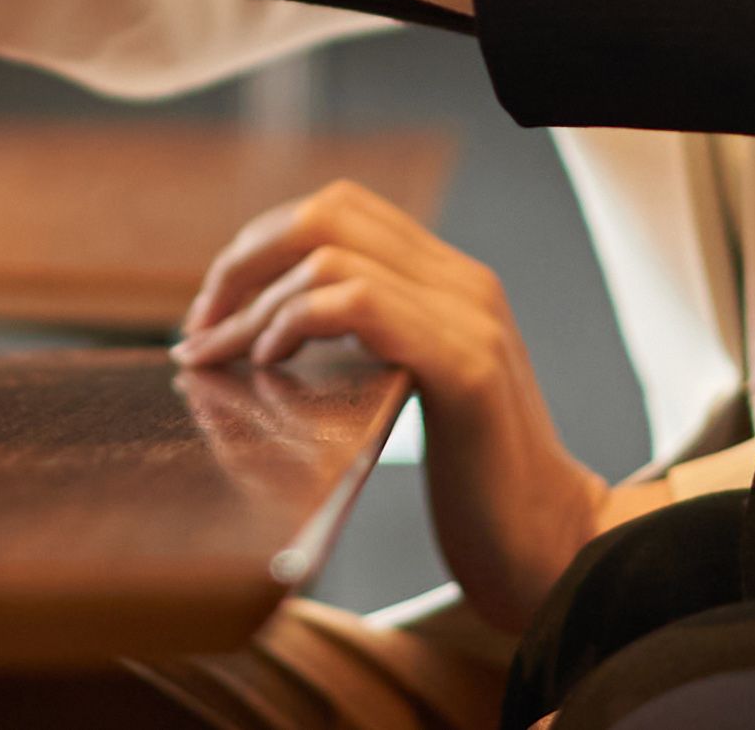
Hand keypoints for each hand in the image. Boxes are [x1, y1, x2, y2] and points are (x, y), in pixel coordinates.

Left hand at [178, 184, 609, 631]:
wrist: (552, 545)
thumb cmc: (473, 484)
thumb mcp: (413, 389)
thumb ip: (370, 342)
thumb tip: (263, 330)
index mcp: (450, 280)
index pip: (340, 208)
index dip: (260, 245)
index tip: (214, 312)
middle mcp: (464, 282)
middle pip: (328, 210)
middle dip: (244, 260)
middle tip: (203, 328)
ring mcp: (469, 318)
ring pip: (332, 252)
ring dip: (256, 303)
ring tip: (226, 356)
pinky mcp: (464, 368)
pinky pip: (359, 302)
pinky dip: (296, 323)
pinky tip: (272, 364)